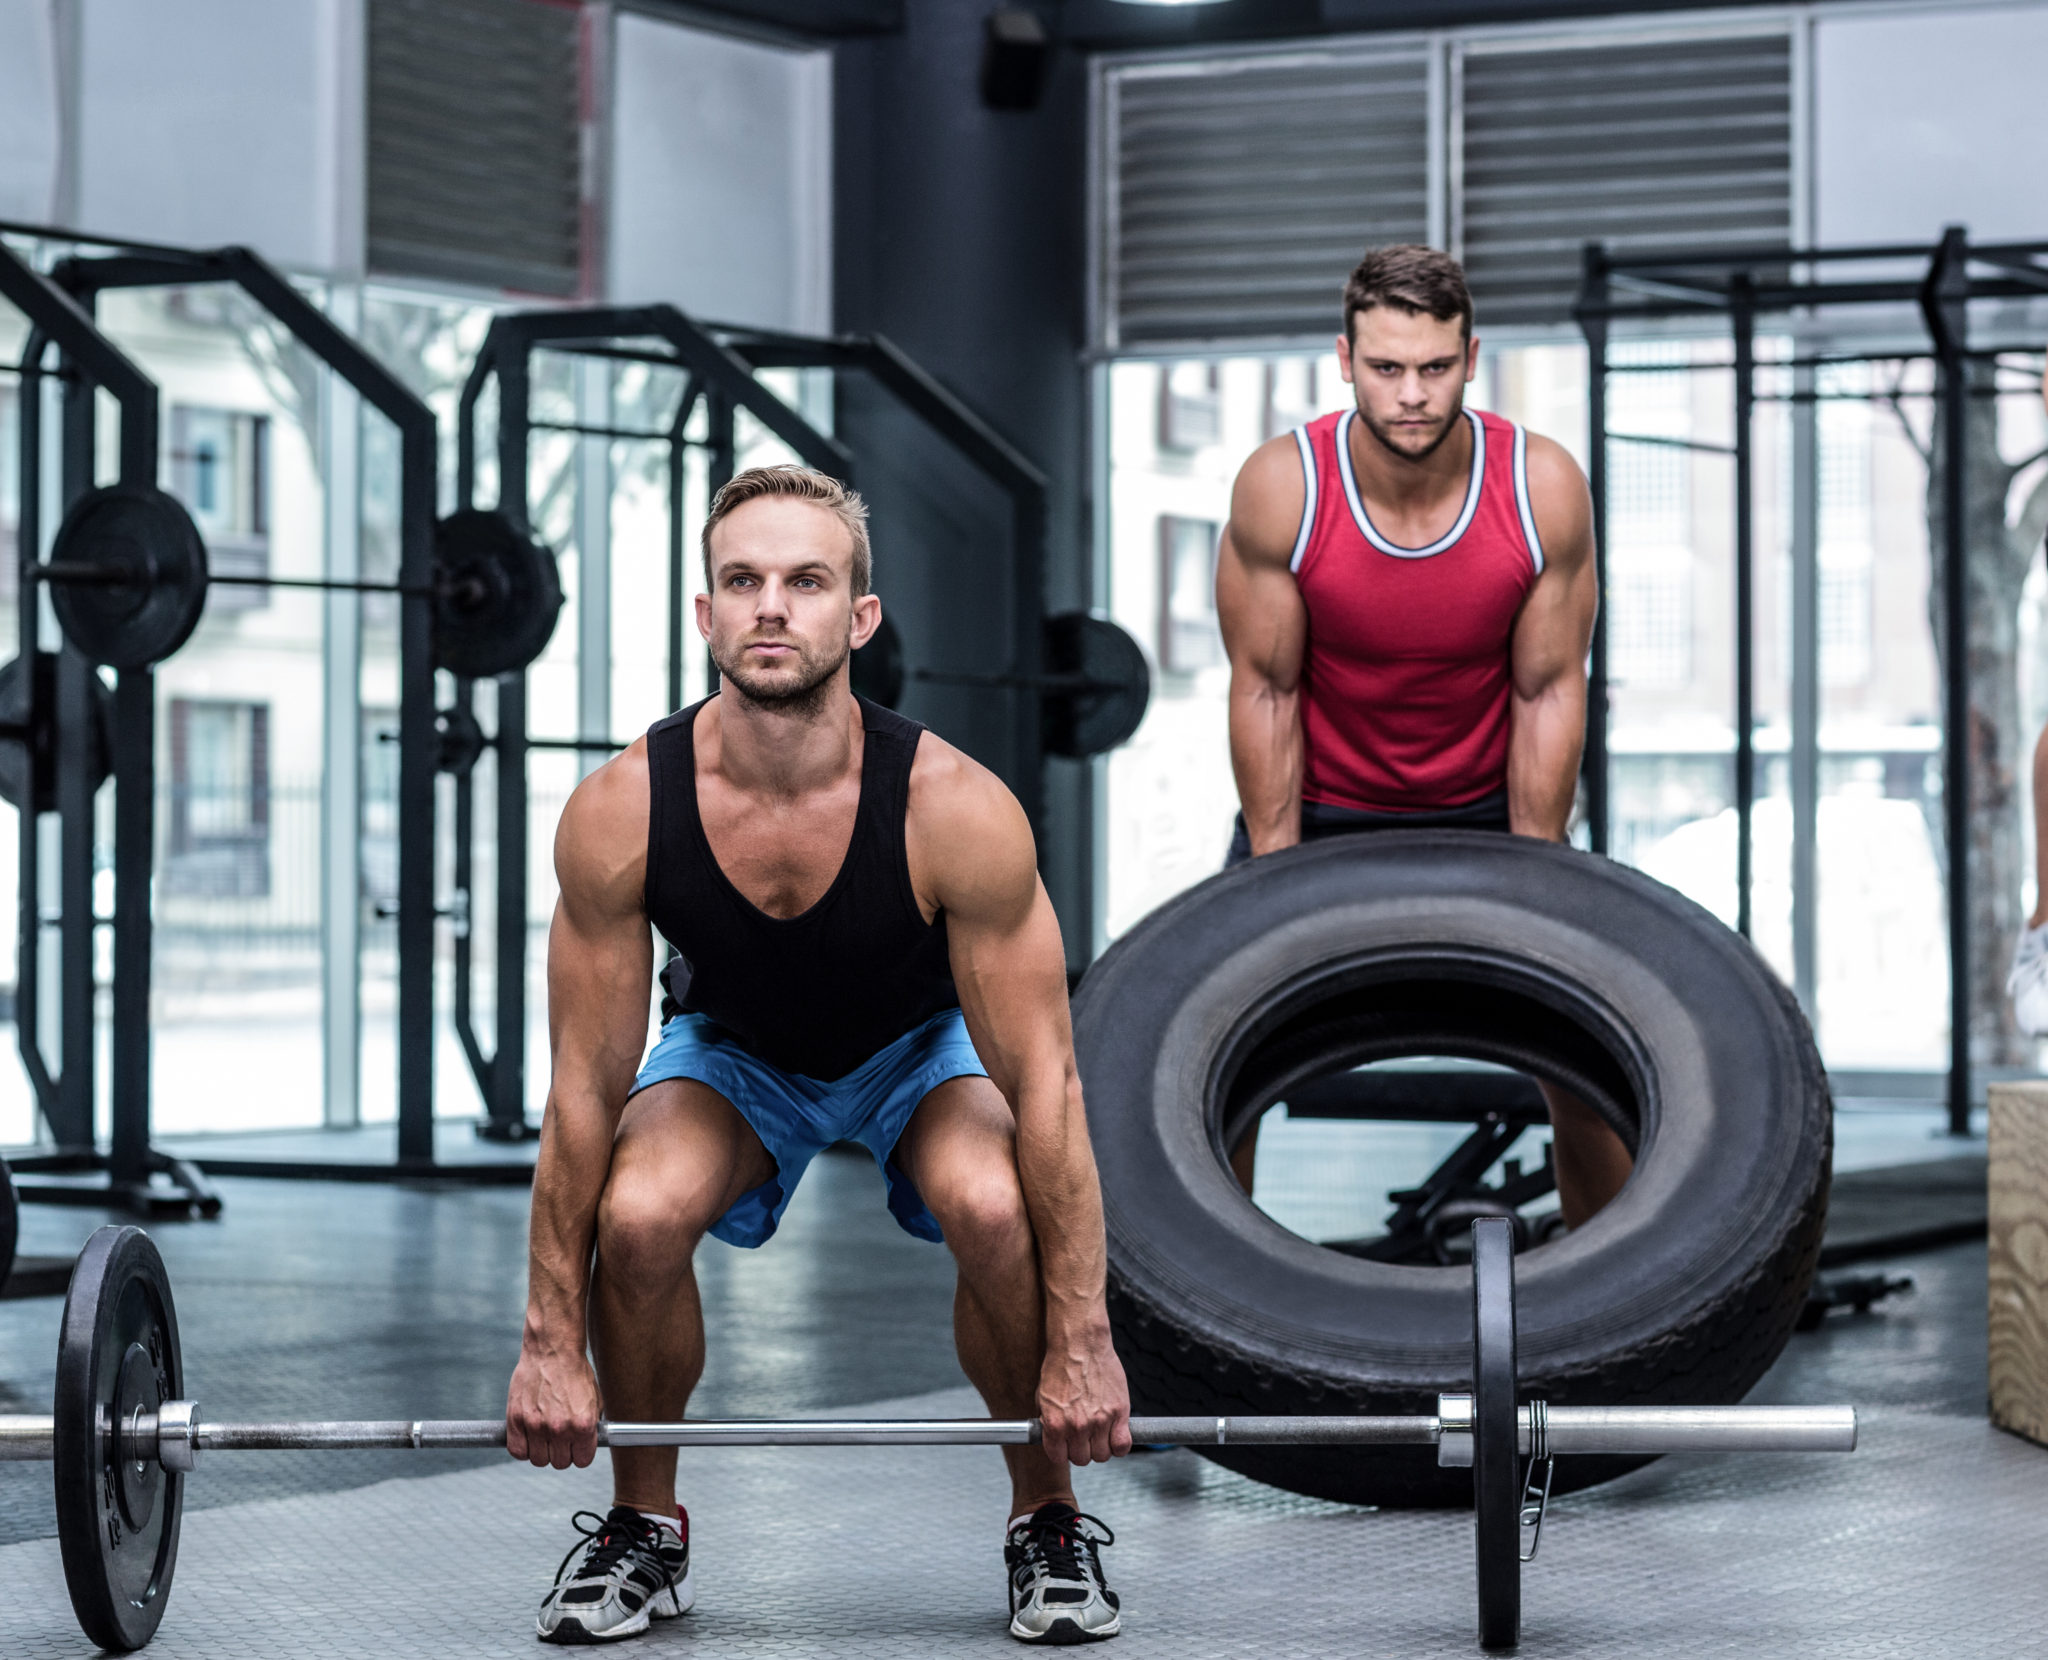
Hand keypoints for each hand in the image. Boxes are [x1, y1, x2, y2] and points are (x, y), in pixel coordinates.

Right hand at [506, 1341, 600, 1469]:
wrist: (553, 1350)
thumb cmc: (575, 1372)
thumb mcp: (595, 1400)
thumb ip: (591, 1426)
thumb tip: (586, 1446)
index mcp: (583, 1424)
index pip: (581, 1461)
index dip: (579, 1454)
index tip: (575, 1447)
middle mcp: (560, 1428)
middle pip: (559, 1463)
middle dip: (561, 1452)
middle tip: (559, 1438)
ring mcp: (536, 1425)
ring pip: (538, 1460)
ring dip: (541, 1451)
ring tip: (544, 1435)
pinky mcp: (516, 1419)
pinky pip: (517, 1451)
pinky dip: (522, 1448)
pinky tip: (528, 1436)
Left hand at [1037, 1321, 1131, 1466]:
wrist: (1080, 1343)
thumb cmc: (1060, 1365)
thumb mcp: (1043, 1396)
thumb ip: (1048, 1421)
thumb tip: (1053, 1437)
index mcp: (1055, 1424)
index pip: (1059, 1457)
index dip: (1063, 1452)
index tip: (1066, 1445)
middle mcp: (1077, 1426)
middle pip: (1082, 1459)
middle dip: (1081, 1449)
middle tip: (1083, 1437)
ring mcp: (1100, 1421)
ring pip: (1103, 1455)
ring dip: (1100, 1447)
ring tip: (1099, 1433)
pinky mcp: (1119, 1412)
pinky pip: (1123, 1445)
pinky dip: (1119, 1446)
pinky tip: (1115, 1435)